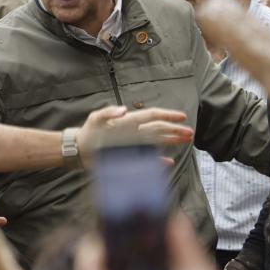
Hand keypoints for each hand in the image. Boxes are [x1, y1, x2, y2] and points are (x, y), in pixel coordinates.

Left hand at [77, 104, 192, 156]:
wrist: (79, 149)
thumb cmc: (88, 132)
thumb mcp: (95, 119)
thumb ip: (108, 112)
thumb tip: (124, 109)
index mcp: (129, 122)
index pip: (152, 116)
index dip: (167, 116)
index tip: (182, 117)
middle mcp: (135, 132)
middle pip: (159, 129)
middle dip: (175, 130)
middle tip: (190, 133)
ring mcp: (134, 144)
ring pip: (157, 141)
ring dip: (172, 140)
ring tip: (187, 139)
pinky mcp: (131, 156)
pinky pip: (148, 158)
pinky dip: (159, 160)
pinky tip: (169, 160)